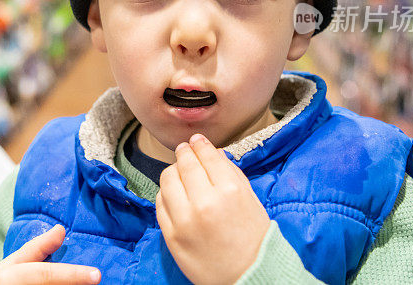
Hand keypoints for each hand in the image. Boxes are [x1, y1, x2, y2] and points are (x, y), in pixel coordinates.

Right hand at [0, 224, 100, 284]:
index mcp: (14, 277)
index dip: (73, 275)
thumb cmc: (0, 281)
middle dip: (76, 284)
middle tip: (95, 278)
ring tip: (86, 283)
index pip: (48, 275)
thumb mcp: (14, 262)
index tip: (96, 275)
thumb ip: (37, 247)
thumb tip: (61, 229)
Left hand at [156, 133, 270, 284]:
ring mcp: (184, 220)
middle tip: (185, 150)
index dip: (200, 144)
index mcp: (230, 191)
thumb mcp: (250, 199)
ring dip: (173, 171)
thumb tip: (209, 150)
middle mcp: (204, 203)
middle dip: (184, 153)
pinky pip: (160, 202)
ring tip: (179, 172)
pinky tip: (175, 194)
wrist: (247, 277)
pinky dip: (166, 193)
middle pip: (185, 163)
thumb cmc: (253, 239)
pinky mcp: (171, 235)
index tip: (196, 141)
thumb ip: (230, 171)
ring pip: (167, 179)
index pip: (207, 155)